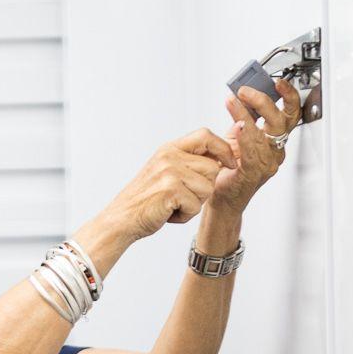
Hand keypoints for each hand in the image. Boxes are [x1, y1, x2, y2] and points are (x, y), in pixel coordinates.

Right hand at [102, 130, 238, 243]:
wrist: (122, 218)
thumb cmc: (147, 199)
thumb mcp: (167, 171)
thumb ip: (191, 161)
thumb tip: (226, 155)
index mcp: (170, 149)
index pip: (206, 135)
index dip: (223, 148)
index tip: (229, 163)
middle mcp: (170, 156)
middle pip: (213, 167)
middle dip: (205, 187)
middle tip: (183, 196)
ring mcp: (170, 172)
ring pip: (208, 188)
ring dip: (195, 203)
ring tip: (174, 205)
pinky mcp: (171, 189)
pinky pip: (196, 205)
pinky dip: (186, 215)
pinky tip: (169, 213)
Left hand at [212, 78, 301, 211]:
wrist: (221, 197)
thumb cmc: (230, 168)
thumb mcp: (238, 136)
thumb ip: (245, 117)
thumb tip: (241, 94)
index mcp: (275, 139)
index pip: (291, 114)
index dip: (289, 96)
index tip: (278, 82)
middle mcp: (275, 151)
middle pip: (282, 120)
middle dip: (265, 102)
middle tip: (246, 91)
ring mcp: (267, 163)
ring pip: (265, 134)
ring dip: (247, 114)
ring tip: (233, 102)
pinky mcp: (253, 174)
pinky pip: (252, 153)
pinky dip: (245, 137)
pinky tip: (238, 125)